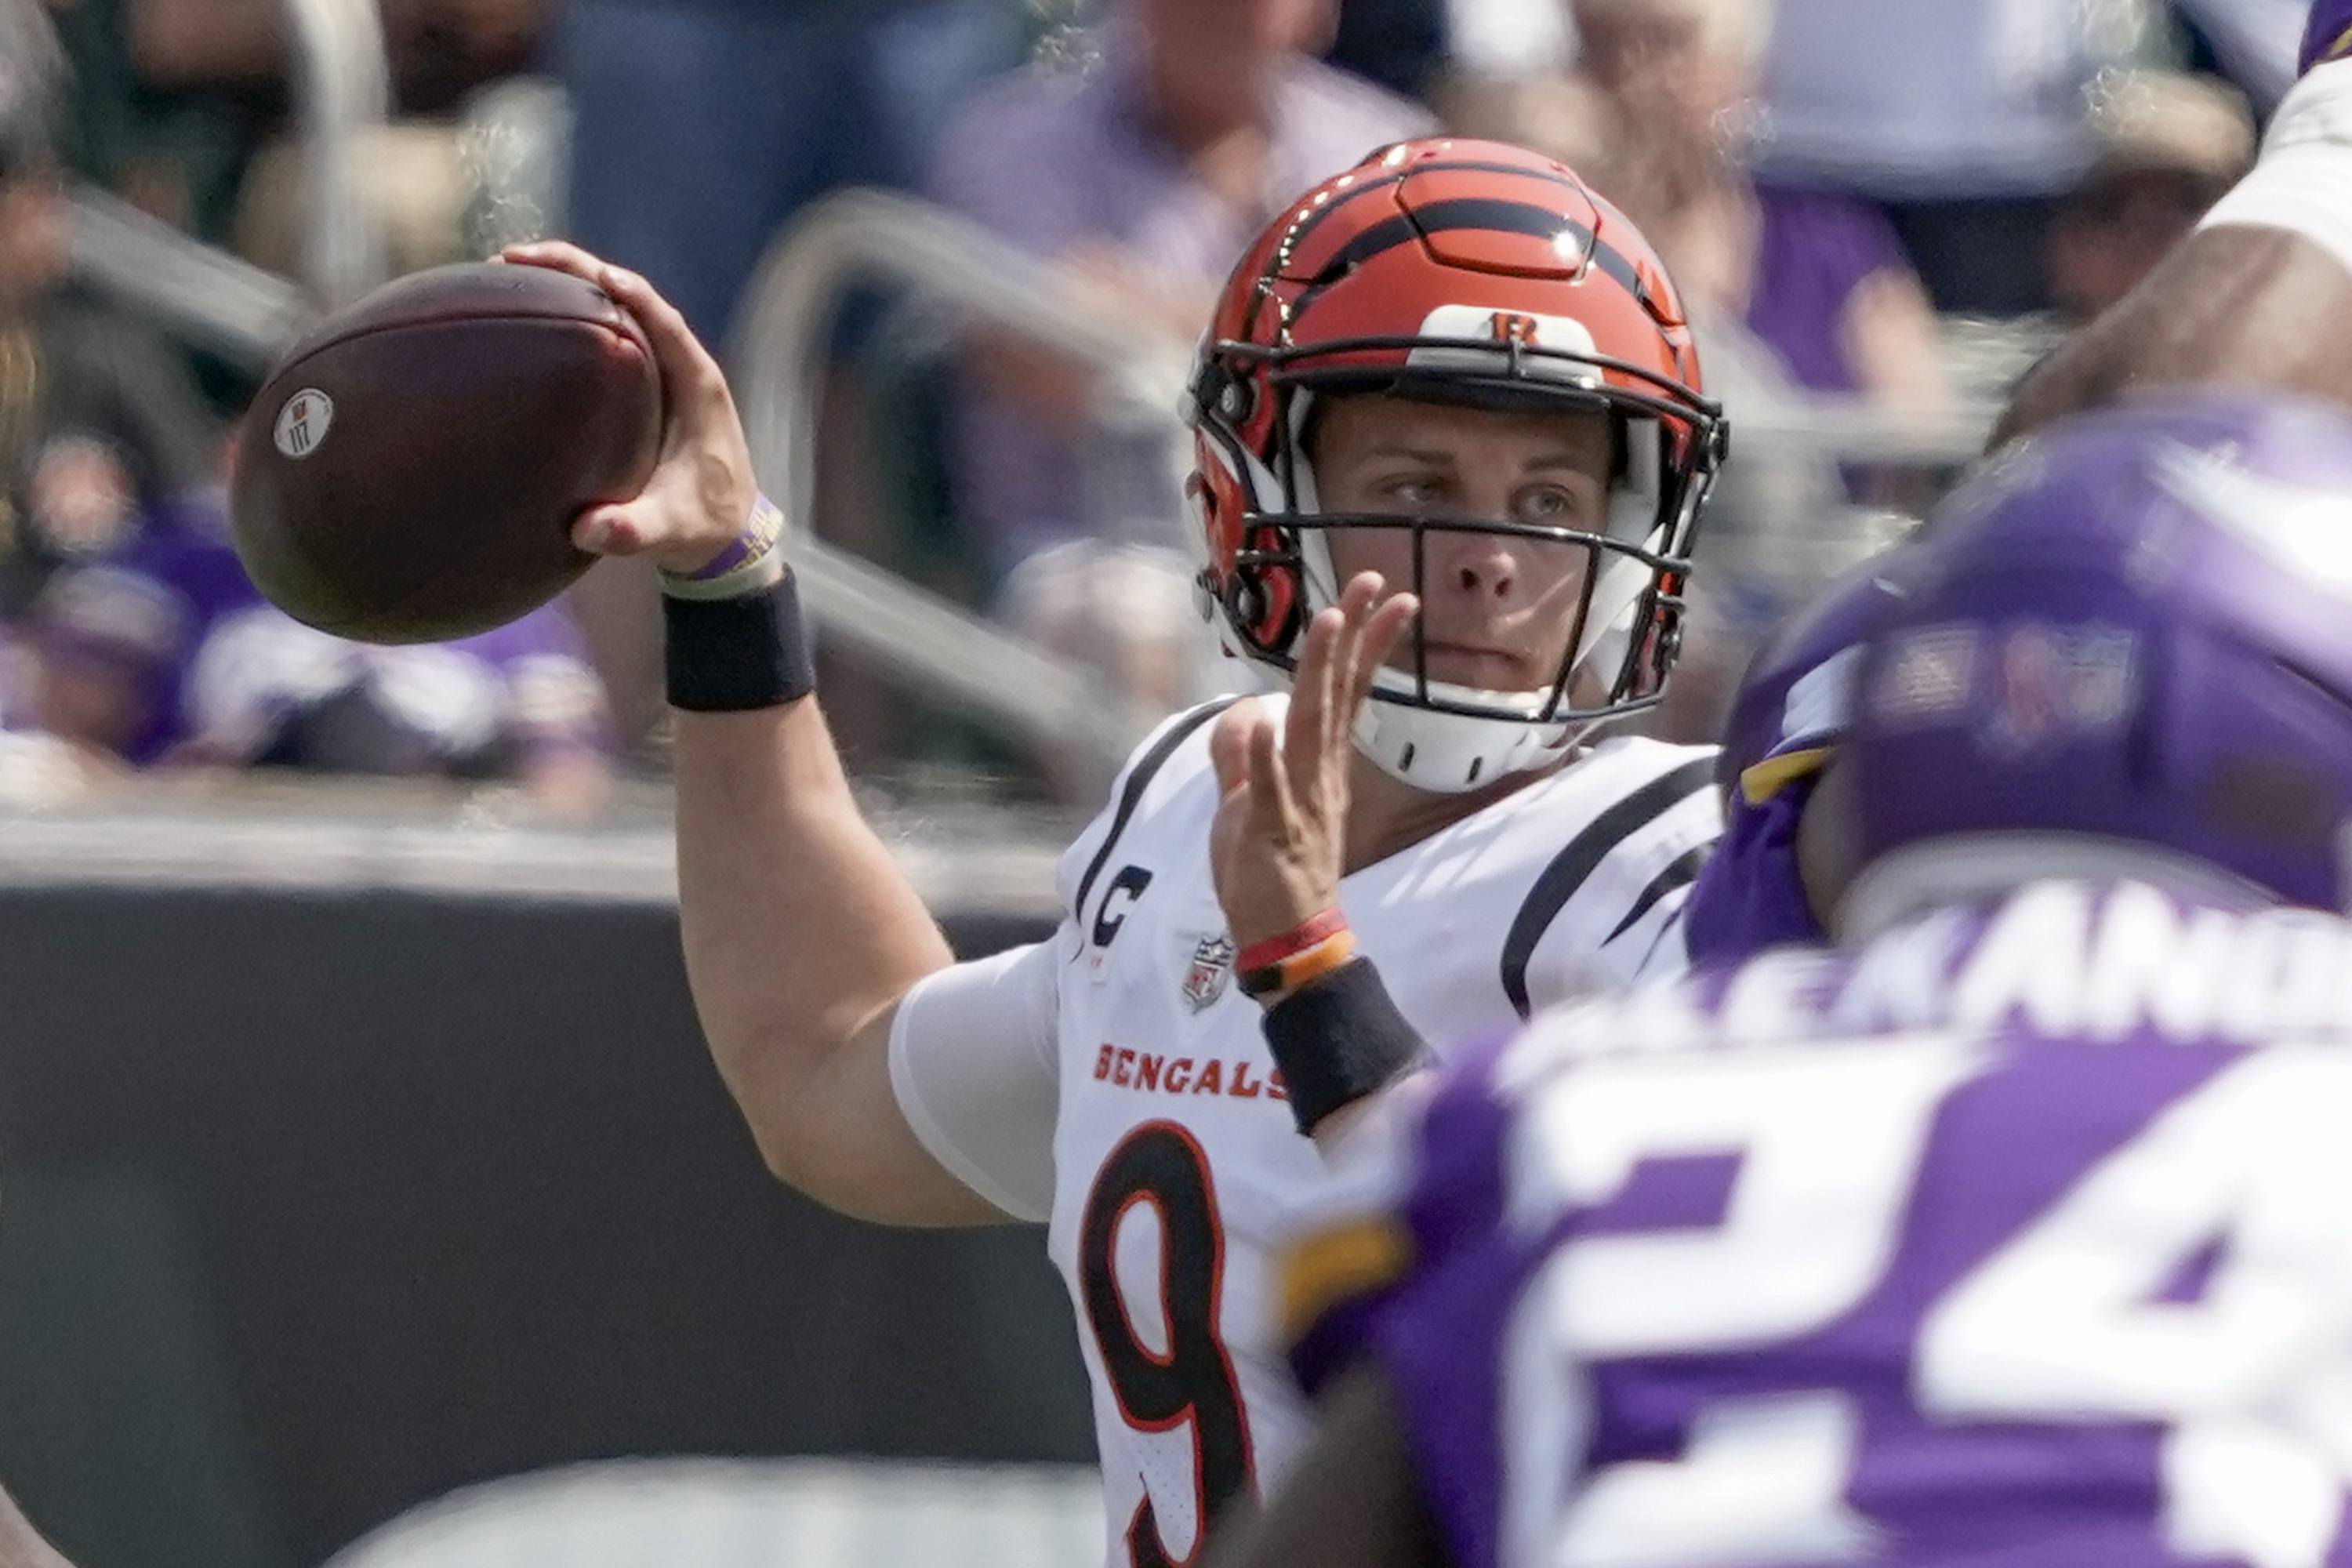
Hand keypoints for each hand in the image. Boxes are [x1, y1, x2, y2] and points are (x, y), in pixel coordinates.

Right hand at [498, 242, 758, 575]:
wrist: (728, 539)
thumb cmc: (705, 527)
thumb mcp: (670, 531)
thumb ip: (634, 530)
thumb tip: (586, 528)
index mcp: (698, 386)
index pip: (663, 320)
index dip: (628, 292)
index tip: (589, 275)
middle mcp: (682, 367)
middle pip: (631, 298)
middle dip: (578, 271)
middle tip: (516, 259)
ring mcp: (664, 373)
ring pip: (618, 309)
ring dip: (571, 285)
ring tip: (511, 272)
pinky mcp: (646, 385)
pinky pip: (611, 333)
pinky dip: (575, 314)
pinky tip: (534, 313)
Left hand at [1208, 572, 1417, 952]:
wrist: (1285, 941)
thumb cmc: (1267, 876)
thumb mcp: (1243, 805)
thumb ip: (1238, 758)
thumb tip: (1243, 711)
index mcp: (1317, 768)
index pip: (1344, 695)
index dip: (1362, 645)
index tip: (1384, 597)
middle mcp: (1318, 777)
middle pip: (1336, 696)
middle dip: (1353, 636)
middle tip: (1372, 580)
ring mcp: (1299, 802)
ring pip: (1311, 729)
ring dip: (1320, 675)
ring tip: (1331, 622)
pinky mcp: (1272, 833)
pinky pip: (1269, 790)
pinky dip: (1265, 758)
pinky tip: (1264, 721)